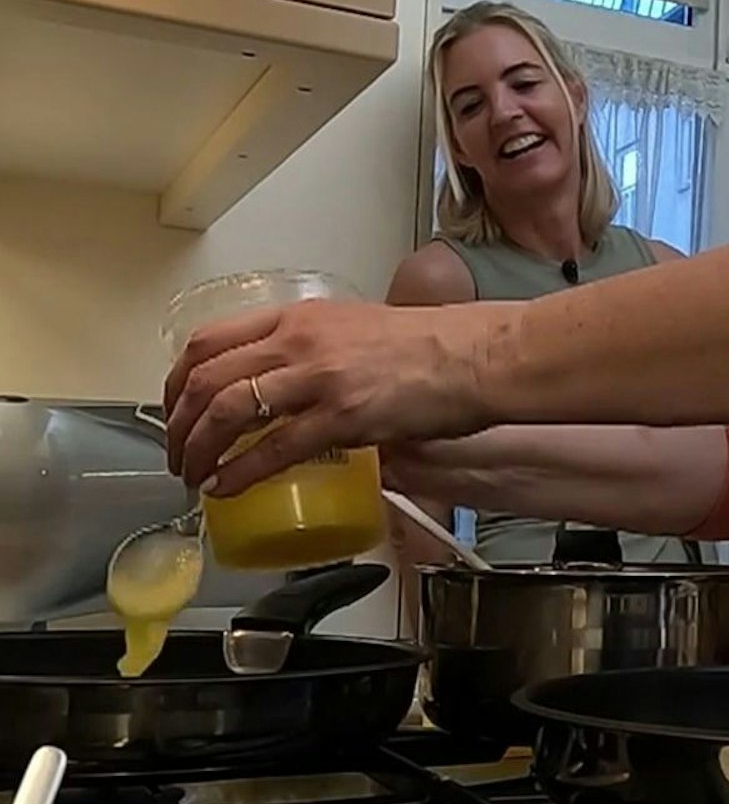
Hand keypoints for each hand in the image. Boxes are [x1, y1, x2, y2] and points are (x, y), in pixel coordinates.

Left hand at [164, 298, 504, 495]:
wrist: (477, 355)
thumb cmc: (433, 344)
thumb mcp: (356, 329)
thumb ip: (315, 353)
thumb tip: (295, 393)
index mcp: (300, 316)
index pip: (210, 341)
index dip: (178, 381)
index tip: (176, 409)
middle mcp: (299, 340)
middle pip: (206, 378)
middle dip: (178, 423)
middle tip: (177, 452)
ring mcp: (318, 378)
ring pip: (228, 411)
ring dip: (199, 450)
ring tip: (194, 475)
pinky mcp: (342, 416)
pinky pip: (273, 448)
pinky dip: (240, 471)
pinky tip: (227, 487)